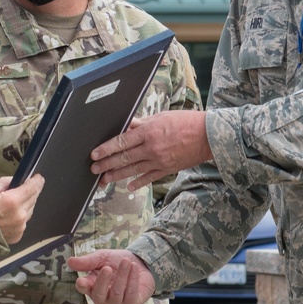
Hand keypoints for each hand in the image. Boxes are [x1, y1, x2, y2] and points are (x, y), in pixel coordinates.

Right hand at [0, 174, 43, 243]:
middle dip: (32, 191)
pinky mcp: (17, 236)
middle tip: (27, 186)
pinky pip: (24, 222)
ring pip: (30, 211)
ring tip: (15, 202)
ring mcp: (20, 227)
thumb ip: (6, 183)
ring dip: (26, 204)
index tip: (39, 177)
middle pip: (34, 198)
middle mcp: (20, 215)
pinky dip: (20, 217)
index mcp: (13, 201)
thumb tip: (17, 180)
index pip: (32, 187)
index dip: (37, 181)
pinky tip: (10, 216)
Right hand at [68, 249, 155, 303]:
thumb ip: (87, 261)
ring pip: (116, 293)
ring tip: (126, 261)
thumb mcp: (101, 258)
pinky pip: (130, 293)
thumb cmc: (116, 262)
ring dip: (121, 275)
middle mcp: (103, 299)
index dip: (83, 286)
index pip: (84, 289)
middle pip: (99, 295)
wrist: (140, 264)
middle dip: (102, 281)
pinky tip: (134, 267)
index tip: (81, 281)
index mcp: (92, 287)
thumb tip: (69, 261)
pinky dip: (132, 279)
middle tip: (107, 268)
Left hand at [90, 111, 212, 189]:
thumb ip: (141, 122)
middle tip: (93, 169)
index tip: (94, 154)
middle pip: (124, 158)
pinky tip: (129, 186)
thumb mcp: (161, 117)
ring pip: (133, 170)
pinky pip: (149, 177)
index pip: (122, 141)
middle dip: (106, 164)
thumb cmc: (186, 122)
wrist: (209, 136)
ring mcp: (159, 161)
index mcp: (149, 132)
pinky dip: (138, 182)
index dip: (106, 149)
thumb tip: (125, 124)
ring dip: (117, 175)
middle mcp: (152, 148)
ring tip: (104, 179)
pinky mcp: (167, 169)